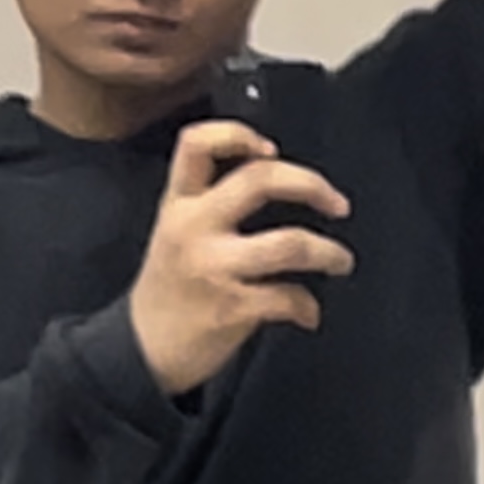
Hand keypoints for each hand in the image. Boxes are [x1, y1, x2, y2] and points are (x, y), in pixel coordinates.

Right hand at [129, 121, 355, 394]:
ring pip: (289, 243)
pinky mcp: (231, 308)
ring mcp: (213, 268)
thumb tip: (276, 178)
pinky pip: (288, 297)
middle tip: (338, 203)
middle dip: (311, 185)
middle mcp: (193, 227)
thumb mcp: (174, 230)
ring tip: (341, 260)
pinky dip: (307, 306)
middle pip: (259, 180)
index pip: (196, 143)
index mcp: (178, 203)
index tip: (270, 149)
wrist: (142, 349)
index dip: (237, 134)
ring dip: (327, 252)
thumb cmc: (168, 287)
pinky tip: (308, 312)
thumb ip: (211, 200)